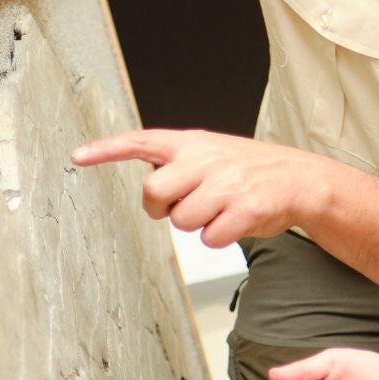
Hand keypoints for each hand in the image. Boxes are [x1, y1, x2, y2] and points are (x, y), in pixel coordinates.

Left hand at [71, 129, 341, 248]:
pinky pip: (210, 238)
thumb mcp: (212, 153)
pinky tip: (236, 221)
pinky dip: (220, 236)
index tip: (77, 156)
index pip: (141, 141)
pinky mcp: (244, 209)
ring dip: (198, 224)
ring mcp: (226, 184)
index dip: (107, 149)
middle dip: (163, 208)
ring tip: (221, 209)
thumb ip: (179, 164)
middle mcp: (206, 159)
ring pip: (182, 221)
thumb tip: (153, 191)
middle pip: (153, 192)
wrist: (300, 179)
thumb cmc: (249, 171)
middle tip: (185, 205)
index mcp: (193, 143)